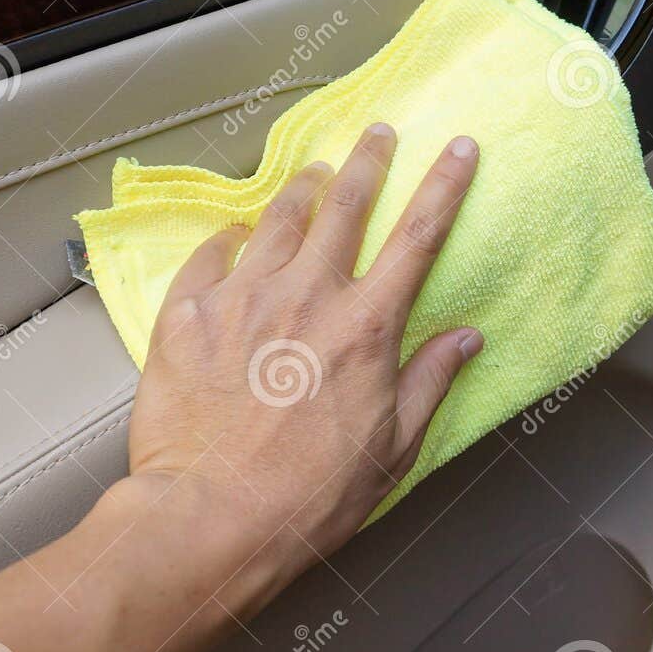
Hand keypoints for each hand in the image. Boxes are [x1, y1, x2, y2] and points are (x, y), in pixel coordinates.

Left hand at [121, 123, 483, 576]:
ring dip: (301, 189)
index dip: (444, 185)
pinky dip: (229, 238)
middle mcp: (307, 295)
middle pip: (345, 205)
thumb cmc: (307, 497)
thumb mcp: (392, 449)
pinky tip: (234, 235)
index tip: (458, 148)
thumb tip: (465, 340)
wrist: (211, 517)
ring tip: (311, 174)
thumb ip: (429, 382)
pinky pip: (211, 254)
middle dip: (367, 161)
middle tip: (376, 134)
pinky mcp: (187, 313)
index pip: (418, 236)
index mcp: (366, 326)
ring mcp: (243, 298)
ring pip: (277, 218)